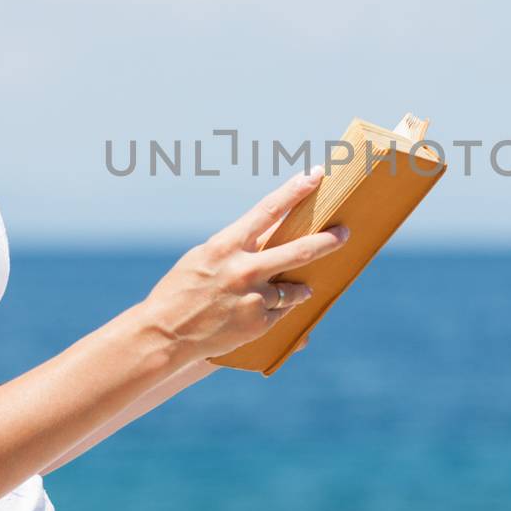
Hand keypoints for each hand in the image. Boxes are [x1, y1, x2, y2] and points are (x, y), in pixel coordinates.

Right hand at [143, 165, 349, 362]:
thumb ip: (237, 247)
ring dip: (298, 287)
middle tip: (344, 232)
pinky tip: (261, 312)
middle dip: (327, 240)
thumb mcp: (204, 258)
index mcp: (226, 246)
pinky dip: (277, 310)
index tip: (314, 175)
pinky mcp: (258, 323)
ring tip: (298, 288)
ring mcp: (253, 298)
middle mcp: (243, 270)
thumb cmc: (180, 291)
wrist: (165, 334)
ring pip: (294, 289)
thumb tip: (268, 238)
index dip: (294, 191)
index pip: (268, 210)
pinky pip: (281, 312)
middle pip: (298, 250)